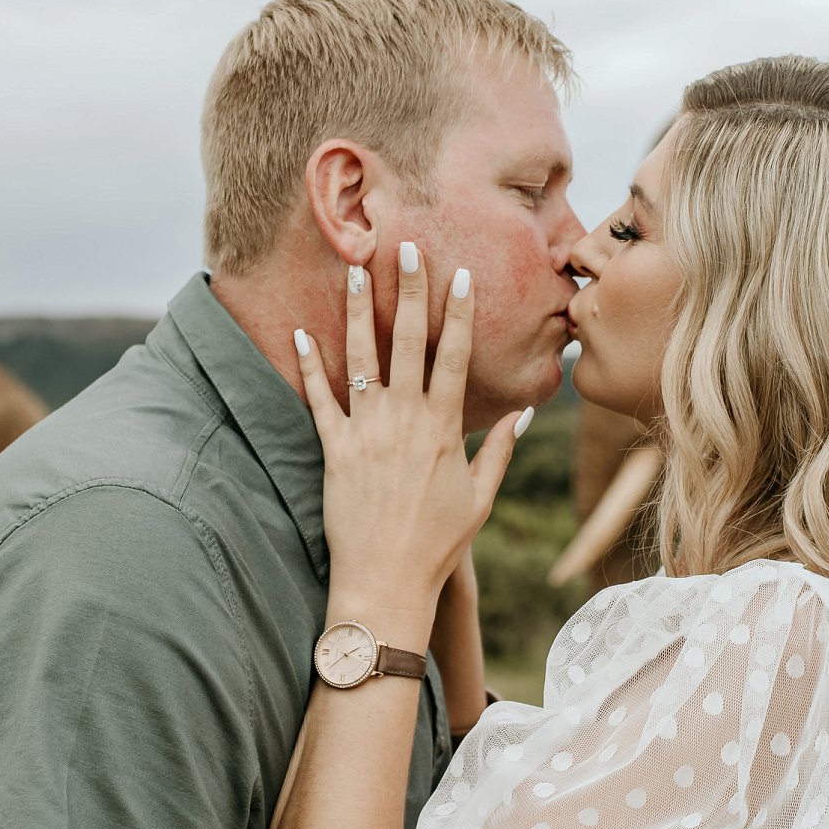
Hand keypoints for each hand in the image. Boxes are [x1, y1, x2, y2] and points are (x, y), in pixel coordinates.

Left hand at [295, 248, 526, 615]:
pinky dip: (310, 364)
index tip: (459, 273)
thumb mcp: (479, 497)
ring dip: (359, 312)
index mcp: (444, 429)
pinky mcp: (334, 450)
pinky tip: (301, 330)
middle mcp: (406, 421)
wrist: (386, 582)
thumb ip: (500, 450)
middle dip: (408, 291)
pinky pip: (319, 399)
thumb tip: (527, 410)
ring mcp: (367, 432)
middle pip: (407, 342)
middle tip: (404, 247)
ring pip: (361, 359)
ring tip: (355, 271)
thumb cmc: (437, 544)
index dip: (458, 312)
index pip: (454, 356)